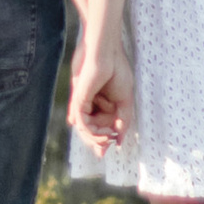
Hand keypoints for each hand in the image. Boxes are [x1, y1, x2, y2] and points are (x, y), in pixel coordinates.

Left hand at [70, 32, 132, 150]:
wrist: (107, 53)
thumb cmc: (118, 70)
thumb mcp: (125, 100)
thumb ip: (122, 121)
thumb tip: (119, 142)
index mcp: (101, 104)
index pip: (100, 127)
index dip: (104, 140)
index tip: (112, 147)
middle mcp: (90, 105)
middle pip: (91, 131)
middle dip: (98, 142)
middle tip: (105, 150)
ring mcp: (83, 103)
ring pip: (85, 129)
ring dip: (96, 139)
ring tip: (106, 141)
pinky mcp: (78, 100)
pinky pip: (81, 122)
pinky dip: (91, 131)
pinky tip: (103, 134)